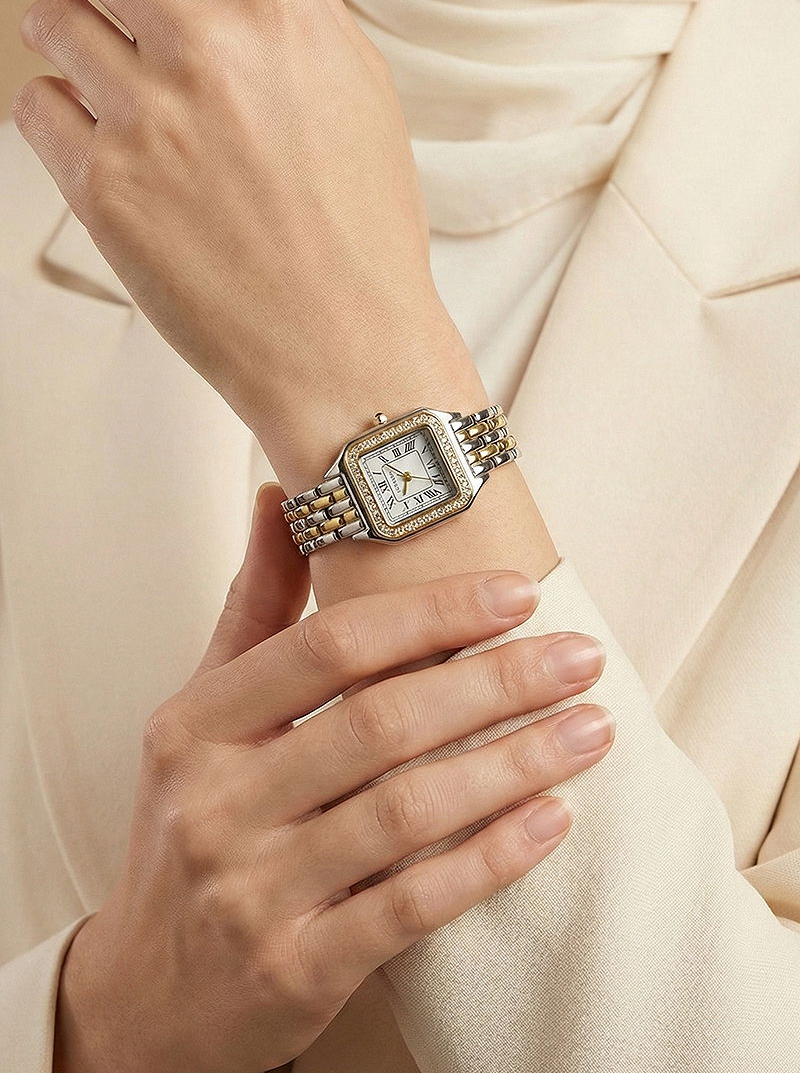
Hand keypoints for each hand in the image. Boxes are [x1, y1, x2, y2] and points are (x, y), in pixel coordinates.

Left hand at [9, 0, 436, 438]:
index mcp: (279, 10)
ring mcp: (147, 118)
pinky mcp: (103, 188)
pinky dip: (57, 108)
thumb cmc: (361, 227)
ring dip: (62, 28)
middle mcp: (206, 50)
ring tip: (92, 63)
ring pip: (54, 21)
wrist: (343, 348)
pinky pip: (37, 106)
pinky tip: (101, 136)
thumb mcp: (357, 84)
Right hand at [54, 484, 612, 1072]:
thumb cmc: (189, 831)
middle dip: (497, 682)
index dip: (431, 613)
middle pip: (381, 722)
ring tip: (591, 729)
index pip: (327, 647)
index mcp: (195, 726)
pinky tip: (553, 819)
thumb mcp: (199, 719)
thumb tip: (280, 497)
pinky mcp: (298, 970)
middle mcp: (217, 803)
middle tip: (582, 656)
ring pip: (409, 810)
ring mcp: (254, 892)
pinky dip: (491, 858)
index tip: (519, 593)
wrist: (147, 998)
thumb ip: (252, 612)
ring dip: (515, 764)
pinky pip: (413, 904)